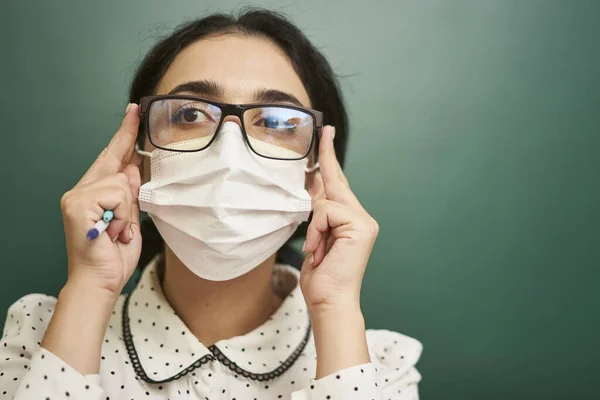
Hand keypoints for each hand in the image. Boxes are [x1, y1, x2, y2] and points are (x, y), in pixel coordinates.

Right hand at [60, 103, 141, 296]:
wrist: (100, 281)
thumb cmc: (113, 255)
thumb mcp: (130, 219)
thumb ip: (131, 194)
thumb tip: (134, 169)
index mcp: (94, 192)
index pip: (112, 157)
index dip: (125, 135)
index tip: (135, 112)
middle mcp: (82, 190)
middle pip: (115, 161)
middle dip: (129, 156)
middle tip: (134, 126)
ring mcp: (78, 195)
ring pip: (122, 182)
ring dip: (129, 211)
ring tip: (119, 231)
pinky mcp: (79, 203)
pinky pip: (118, 194)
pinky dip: (123, 215)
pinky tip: (113, 232)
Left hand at [299, 125, 378, 313]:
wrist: (330, 300)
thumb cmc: (321, 276)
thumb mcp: (316, 238)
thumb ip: (318, 214)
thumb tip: (311, 188)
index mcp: (350, 220)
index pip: (337, 185)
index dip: (329, 160)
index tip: (326, 137)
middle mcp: (361, 217)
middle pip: (337, 181)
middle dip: (328, 156)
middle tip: (325, 130)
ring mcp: (363, 221)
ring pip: (326, 201)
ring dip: (313, 228)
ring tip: (317, 251)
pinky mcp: (361, 226)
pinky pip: (326, 212)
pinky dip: (316, 231)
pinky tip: (320, 250)